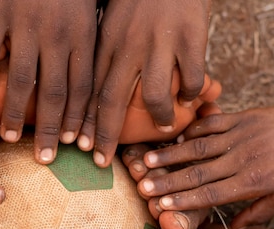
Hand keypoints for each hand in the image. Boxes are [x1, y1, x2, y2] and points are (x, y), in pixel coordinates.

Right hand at [0, 0, 97, 162]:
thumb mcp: (91, 11)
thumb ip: (88, 46)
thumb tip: (92, 87)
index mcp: (83, 36)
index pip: (84, 89)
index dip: (80, 121)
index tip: (77, 147)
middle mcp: (57, 35)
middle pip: (55, 93)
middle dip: (51, 130)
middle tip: (47, 159)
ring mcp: (25, 23)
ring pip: (20, 79)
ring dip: (15, 113)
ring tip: (9, 137)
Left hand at [81, 0, 210, 165]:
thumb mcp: (110, 21)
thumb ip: (103, 54)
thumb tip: (89, 90)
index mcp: (106, 41)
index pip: (90, 90)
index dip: (85, 122)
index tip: (81, 147)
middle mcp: (128, 45)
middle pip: (111, 101)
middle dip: (104, 136)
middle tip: (101, 162)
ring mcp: (160, 42)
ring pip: (154, 95)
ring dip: (160, 118)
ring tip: (165, 128)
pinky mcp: (191, 37)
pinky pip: (191, 78)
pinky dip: (192, 93)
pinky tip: (192, 98)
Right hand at [139, 94, 273, 228]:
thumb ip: (258, 212)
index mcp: (255, 182)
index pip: (211, 194)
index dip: (183, 200)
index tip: (160, 204)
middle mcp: (245, 158)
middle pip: (198, 172)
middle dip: (167, 180)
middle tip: (142, 185)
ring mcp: (244, 135)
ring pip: (200, 146)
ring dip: (171, 154)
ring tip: (148, 160)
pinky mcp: (246, 117)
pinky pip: (214, 123)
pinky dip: (193, 129)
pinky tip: (175, 136)